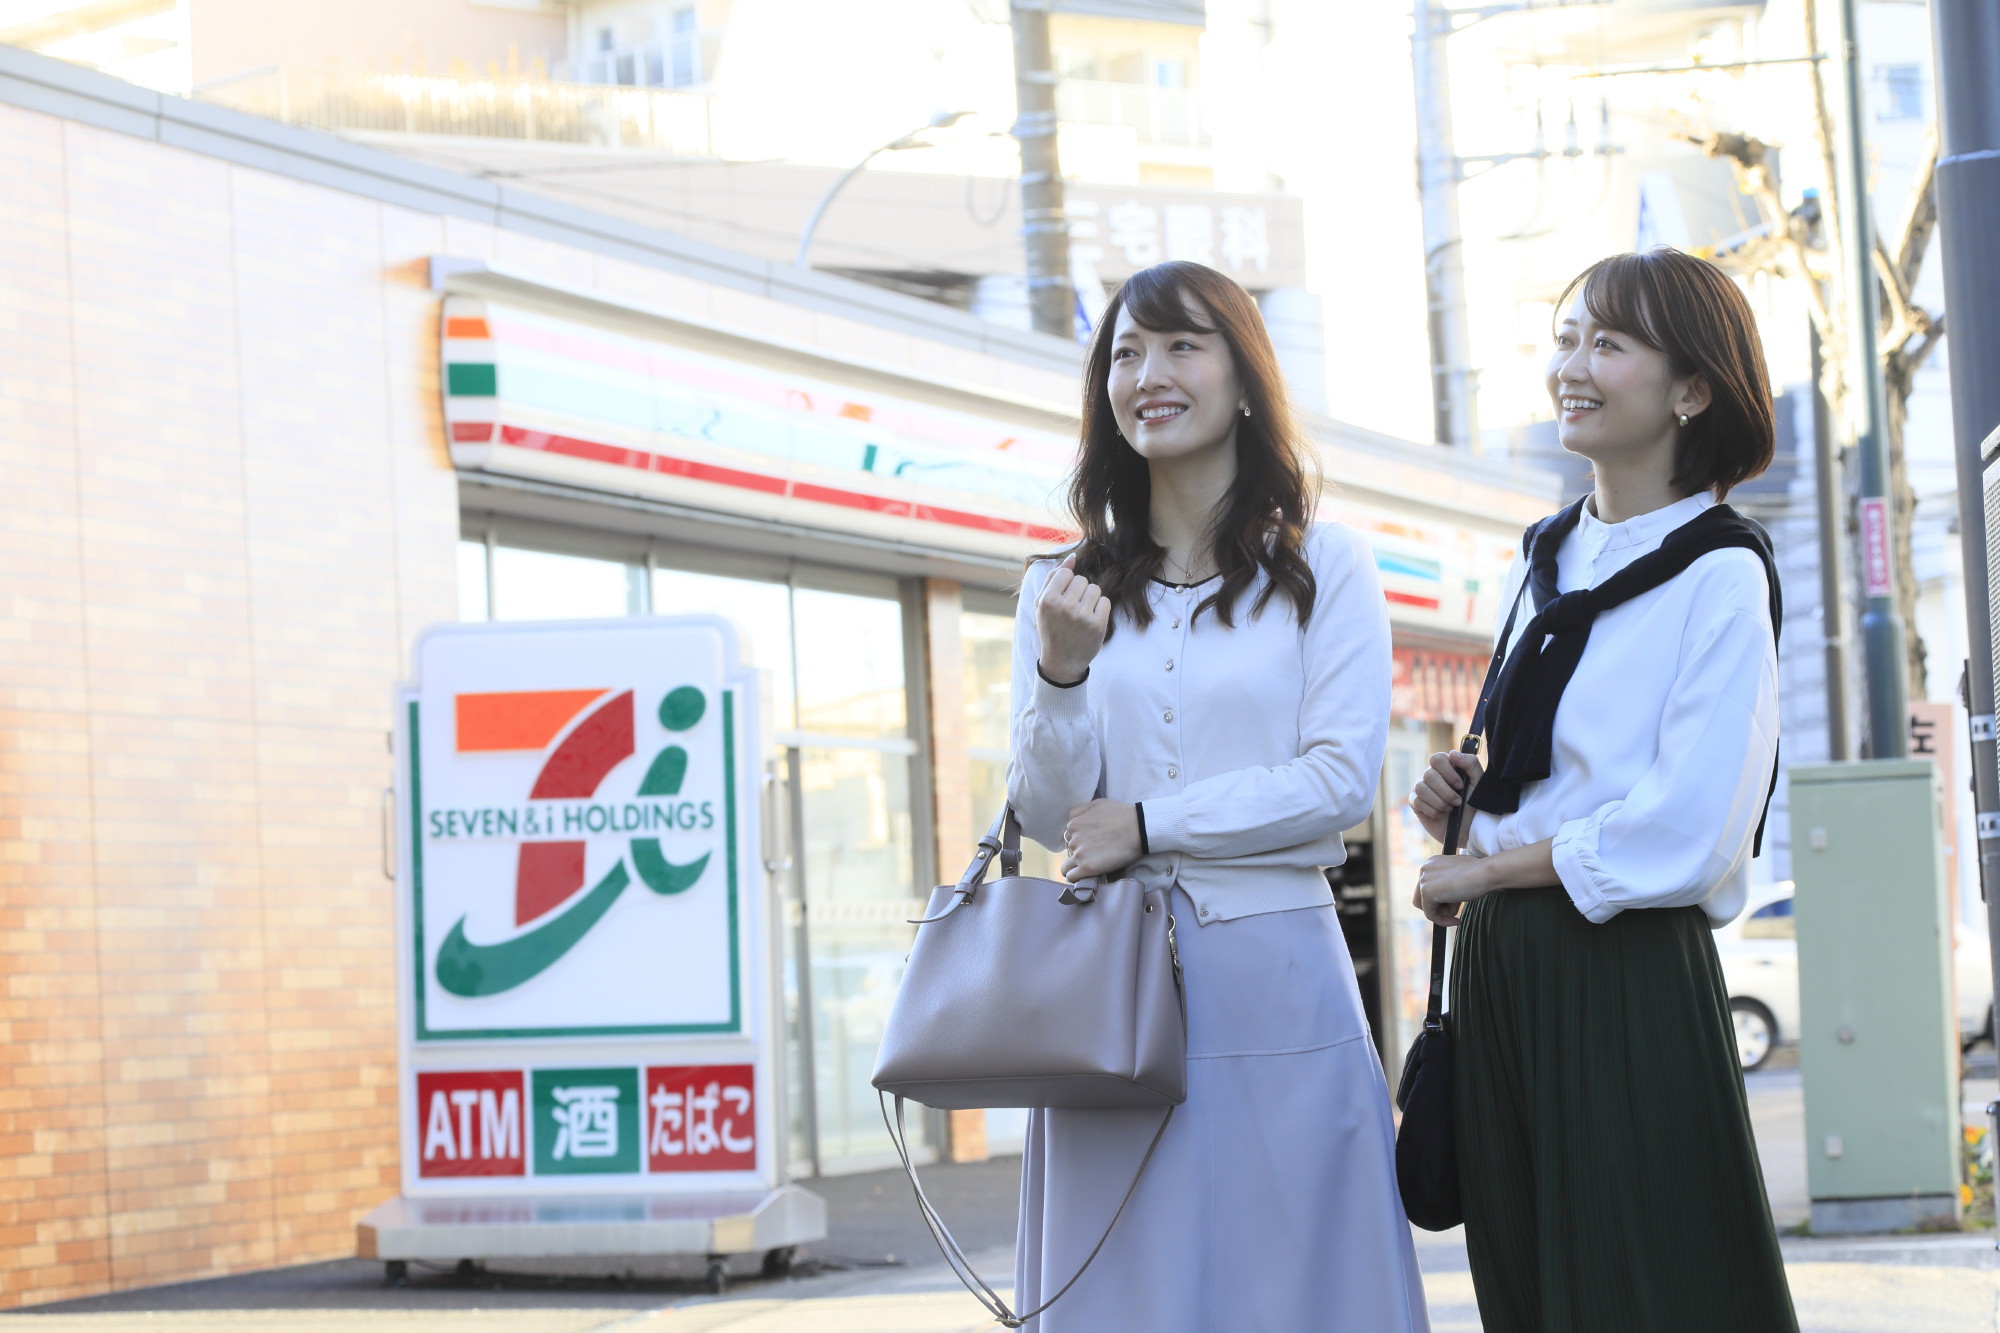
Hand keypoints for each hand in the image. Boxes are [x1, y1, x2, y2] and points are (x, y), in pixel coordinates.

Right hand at [1036, 554, 1110, 684]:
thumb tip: (1072, 558)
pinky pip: (1105, 601)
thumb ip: (1054, 578)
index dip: (1066, 584)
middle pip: (1082, 580)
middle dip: (1079, 592)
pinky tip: (1090, 620)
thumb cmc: (1051, 628)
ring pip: (1095, 589)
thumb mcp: (1042, 604)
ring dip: (1090, 599)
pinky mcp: (1098, 625)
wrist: (1062, 661)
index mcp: (1047, 600)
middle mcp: (1064, 607)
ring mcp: (1082, 616)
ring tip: (1081, 614)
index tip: (1063, 598)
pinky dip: (1100, 609)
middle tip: (1071, 610)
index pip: (1066, 573)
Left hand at [1061, 800, 1142, 881]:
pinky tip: (1087, 875)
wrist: (1139, 828)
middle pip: (1069, 851)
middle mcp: (1072, 839)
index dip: (1080, 841)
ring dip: (1077, 867)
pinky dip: (1077, 878)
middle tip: (1096, 854)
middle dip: (1079, 853)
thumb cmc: (1122, 814)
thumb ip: (1080, 811)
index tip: (1091, 844)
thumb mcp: (1097, 804)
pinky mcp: (1087, 867)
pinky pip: (1072, 877)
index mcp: (1074, 824)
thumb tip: (1072, 821)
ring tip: (1091, 867)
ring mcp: (1079, 854)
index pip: (1069, 837)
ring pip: (1067, 867)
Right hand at [1410, 750, 1483, 843]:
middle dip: (1446, 792)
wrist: (1469, 829)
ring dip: (1439, 801)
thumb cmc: (1475, 804)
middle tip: (1458, 801)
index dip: (1448, 773)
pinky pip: (1417, 801)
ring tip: (1450, 808)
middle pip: (1429, 774)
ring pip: (1421, 788)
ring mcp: (1421, 788)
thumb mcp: (1479, 782)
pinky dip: (1432, 810)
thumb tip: (1453, 753)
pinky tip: (1441, 814)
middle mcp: (1431, 774)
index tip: (1460, 785)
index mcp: (1446, 767)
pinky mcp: (1415, 802)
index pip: (1437, 759)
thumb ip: (1471, 763)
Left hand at [1413, 854, 1492, 927]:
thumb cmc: (1480, 874)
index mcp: (1432, 862)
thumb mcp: (1460, 876)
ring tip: (1460, 908)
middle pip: (1422, 898)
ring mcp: (1424, 879)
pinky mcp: (1427, 892)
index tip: (1455, 908)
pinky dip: (1442, 921)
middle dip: (1439, 908)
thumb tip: (1444, 895)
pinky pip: (1430, 914)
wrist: (1486, 873)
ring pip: (1427, 907)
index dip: (1440, 901)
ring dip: (1443, 913)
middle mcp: (1425, 868)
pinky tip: (1457, 920)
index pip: (1428, 887)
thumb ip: (1448, 883)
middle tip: (1456, 914)